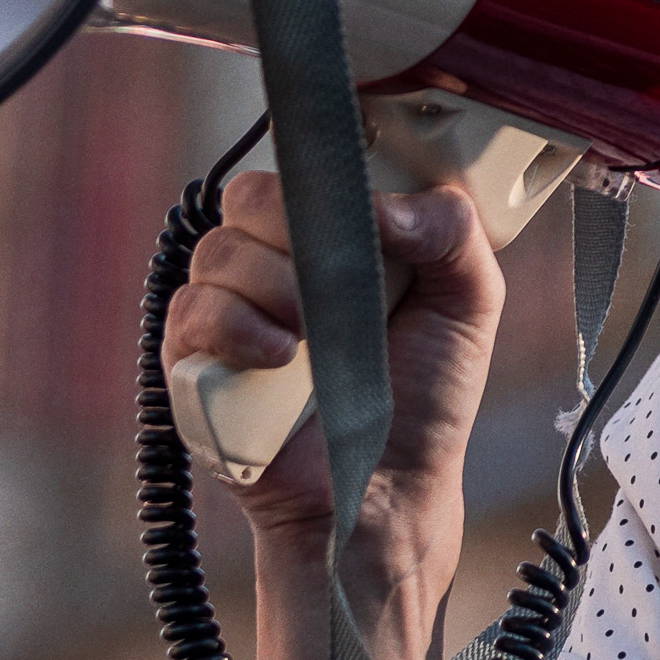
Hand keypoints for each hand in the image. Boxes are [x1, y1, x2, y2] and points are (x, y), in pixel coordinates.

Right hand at [162, 161, 505, 659]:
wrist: (386, 492)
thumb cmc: (428, 396)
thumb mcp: (470, 302)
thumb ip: (453, 230)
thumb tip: (386, 204)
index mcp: (337, 236)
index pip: (307, 166)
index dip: (329, 174)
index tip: (366, 209)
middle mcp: (276, 262)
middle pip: (252, 194)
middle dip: (297, 227)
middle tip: (340, 278)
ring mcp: (230, 309)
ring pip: (219, 249)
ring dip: (272, 282)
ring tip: (310, 335)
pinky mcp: (193, 361)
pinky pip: (189, 311)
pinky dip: (234, 325)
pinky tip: (276, 357)